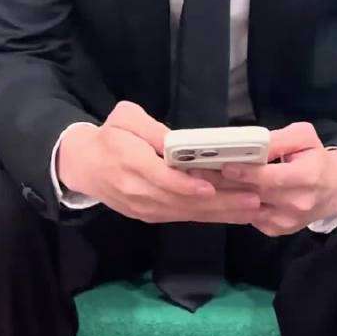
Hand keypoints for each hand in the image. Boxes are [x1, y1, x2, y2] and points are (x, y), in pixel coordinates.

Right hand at [56, 101, 260, 223]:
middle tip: (252, 199)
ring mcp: (144, 208)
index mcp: (130, 163)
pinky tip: (232, 213)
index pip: (161, 178)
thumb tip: (176, 142)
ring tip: (251, 208)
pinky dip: (209, 216)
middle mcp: (138, 192)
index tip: (210, 187)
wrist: (84, 165)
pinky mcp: (150, 216)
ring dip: (220, 213)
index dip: (185, 185)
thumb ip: (150, 129)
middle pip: (181, 201)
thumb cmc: (109, 136)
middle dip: (219, 202)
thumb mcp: (124, 117)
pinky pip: (182, 217)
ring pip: (185, 213)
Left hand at [188, 122, 336, 236]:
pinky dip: (232, 206)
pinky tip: (216, 194)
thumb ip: (279, 140)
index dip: (246, 172)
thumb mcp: (304, 138)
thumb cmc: (316, 158)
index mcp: (306, 178)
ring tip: (199, 182)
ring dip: (222, 196)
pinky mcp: (276, 230)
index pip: (270, 177)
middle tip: (197, 172)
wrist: (335, 190)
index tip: (223, 164)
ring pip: (247, 209)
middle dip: (224, 183)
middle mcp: (295, 204)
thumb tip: (253, 143)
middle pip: (254, 194)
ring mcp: (285, 221)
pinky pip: (249, 218)